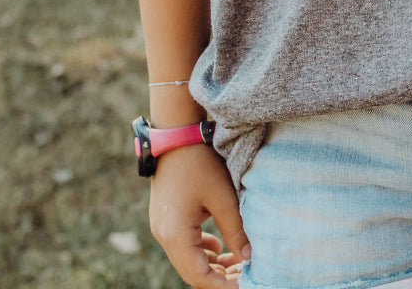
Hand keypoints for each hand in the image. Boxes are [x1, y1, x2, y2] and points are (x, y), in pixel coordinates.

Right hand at [148, 143, 251, 287]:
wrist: (176, 136)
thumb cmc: (200, 164)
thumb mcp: (223, 197)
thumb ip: (235, 229)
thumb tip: (249, 257)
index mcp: (175, 235)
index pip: (199, 276)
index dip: (222, 285)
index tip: (245, 283)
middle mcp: (164, 236)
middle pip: (192, 271)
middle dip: (219, 277)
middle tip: (245, 275)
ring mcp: (162, 227)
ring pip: (188, 259)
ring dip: (212, 264)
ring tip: (238, 262)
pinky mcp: (166, 218)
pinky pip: (183, 245)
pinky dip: (202, 250)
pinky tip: (220, 246)